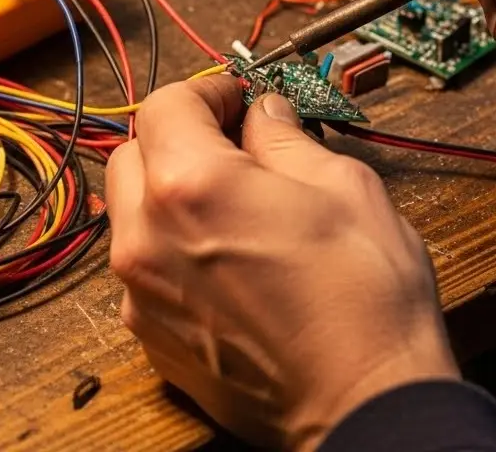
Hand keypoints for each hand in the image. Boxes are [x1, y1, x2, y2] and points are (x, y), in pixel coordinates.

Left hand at [107, 76, 456, 449]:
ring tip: (235, 204)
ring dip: (169, 193)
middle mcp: (147, 237)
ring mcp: (141, 293)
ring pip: (131, 214)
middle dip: (179, 138)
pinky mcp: (151, 336)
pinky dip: (172, 247)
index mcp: (192, 185)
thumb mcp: (345, 188)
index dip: (208, 91)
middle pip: (134, 153)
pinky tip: (229, 257)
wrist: (363, 403)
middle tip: (236, 144)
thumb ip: (287, 141)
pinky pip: (144, 268)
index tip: (237, 98)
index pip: (167, 104)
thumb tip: (266, 116)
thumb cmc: (364, 303)